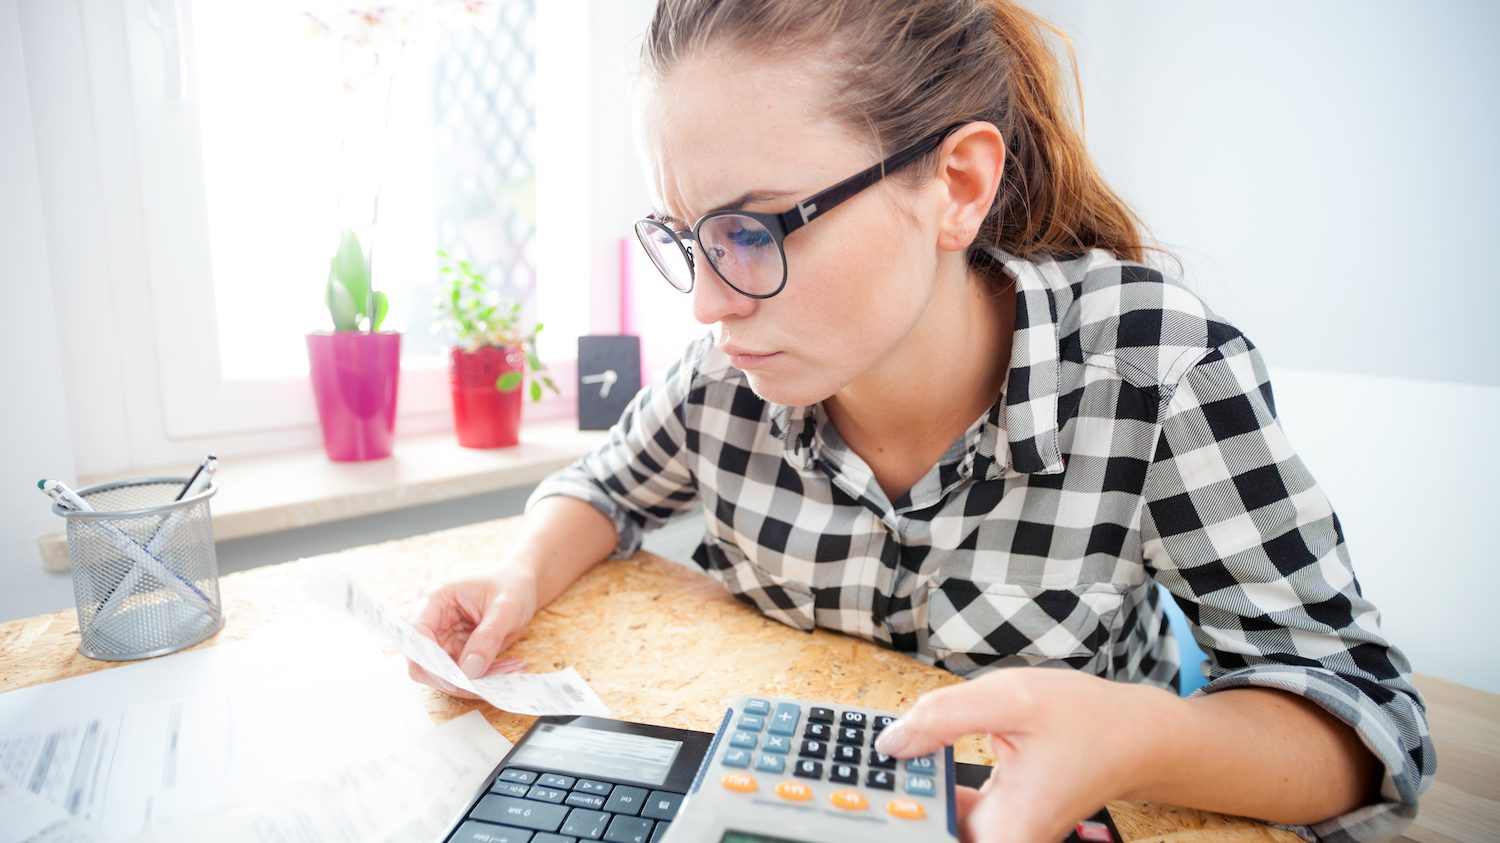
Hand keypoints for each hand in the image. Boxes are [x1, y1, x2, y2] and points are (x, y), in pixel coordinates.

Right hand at [407, 567, 539, 698]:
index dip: (429, 661)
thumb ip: (487, 638)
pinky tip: (504, 669)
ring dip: (471, 682)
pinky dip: (479, 679)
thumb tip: (469, 671)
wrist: (520, 586)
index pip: (416, 635)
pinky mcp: (452, 651)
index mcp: (435, 598)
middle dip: (452, 679)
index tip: (455, 679)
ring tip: (506, 671)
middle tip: (485, 685)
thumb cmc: (511, 587)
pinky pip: (458, 675)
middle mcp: (431, 619)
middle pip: (422, 662)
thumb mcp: (506, 608)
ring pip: (440, 675)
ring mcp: (440, 637)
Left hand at [874, 668, 1172, 842]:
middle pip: (930, 830)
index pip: (931, 838)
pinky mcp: (999, 820)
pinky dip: (931, 784)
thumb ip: (944, 717)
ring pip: (938, 822)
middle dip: (899, 802)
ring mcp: (1001, 834)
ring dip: (911, 792)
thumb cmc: (1088, 720)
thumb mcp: (1011, 699)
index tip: (869, 796)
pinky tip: (916, 754)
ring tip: (884, 763)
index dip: (899, 822)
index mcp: (1006, 830)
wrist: (1137, 735)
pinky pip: (952, 810)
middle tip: (868, 771)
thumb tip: (890, 742)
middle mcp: (1003, 840)